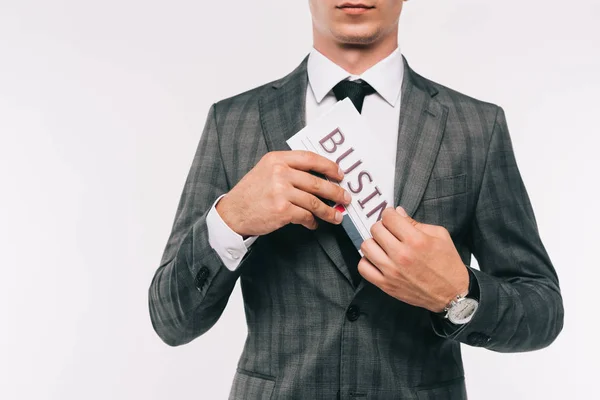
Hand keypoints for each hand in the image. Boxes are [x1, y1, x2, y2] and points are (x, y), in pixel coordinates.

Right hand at [216, 150, 351, 236]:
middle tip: (345, 198)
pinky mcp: (282, 210)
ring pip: (314, 202)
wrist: (233, 212)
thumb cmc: (251, 193)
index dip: (328, 166)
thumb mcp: (265, 170)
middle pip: (316, 182)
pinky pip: (305, 216)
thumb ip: (287, 168)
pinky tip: (314, 224)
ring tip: (336, 216)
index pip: (310, 158)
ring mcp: (281, 192)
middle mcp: (280, 173)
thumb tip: (318, 176)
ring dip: (328, 211)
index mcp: (277, 159)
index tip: (340, 174)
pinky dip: (312, 222)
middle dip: (335, 192)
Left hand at [358, 207, 468, 312]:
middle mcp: (401, 255)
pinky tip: (378, 259)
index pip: (388, 217)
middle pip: (375, 229)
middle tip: (390, 231)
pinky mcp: (386, 285)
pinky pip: (363, 268)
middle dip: (383, 227)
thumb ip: (415, 223)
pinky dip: (367, 261)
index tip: (392, 218)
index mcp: (416, 241)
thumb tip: (397, 212)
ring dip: (374, 242)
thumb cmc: (447, 264)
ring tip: (383, 245)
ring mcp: (391, 271)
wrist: (452, 294)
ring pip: (366, 246)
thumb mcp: (439, 236)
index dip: (390, 214)